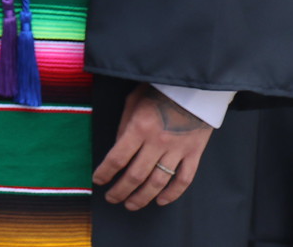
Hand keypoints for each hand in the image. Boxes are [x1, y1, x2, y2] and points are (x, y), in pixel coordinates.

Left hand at [94, 84, 211, 209]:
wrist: (194, 87)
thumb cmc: (159, 91)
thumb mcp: (133, 101)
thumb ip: (124, 125)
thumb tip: (117, 148)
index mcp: (139, 127)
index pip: (117, 158)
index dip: (105, 173)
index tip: (98, 181)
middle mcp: (157, 142)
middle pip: (135, 175)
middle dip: (120, 191)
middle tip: (111, 199)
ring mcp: (178, 150)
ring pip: (158, 182)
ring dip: (142, 197)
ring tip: (131, 205)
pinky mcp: (194, 153)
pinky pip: (184, 180)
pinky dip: (172, 194)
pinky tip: (161, 200)